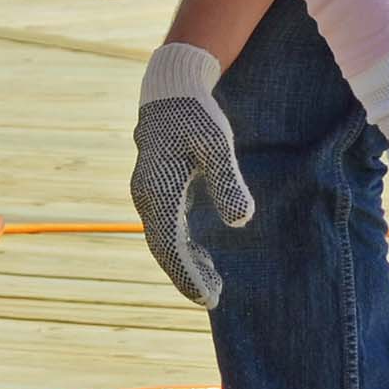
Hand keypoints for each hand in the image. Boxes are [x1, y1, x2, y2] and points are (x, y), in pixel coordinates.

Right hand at [130, 42, 254, 306]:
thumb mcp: (217, 145)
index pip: (171, 245)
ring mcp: (149, 193)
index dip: (188, 275)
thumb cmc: (196, 114)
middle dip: (187, 275)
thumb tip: (240, 222)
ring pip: (165, 239)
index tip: (208, 298)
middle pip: (164, 248)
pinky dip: (184, 245)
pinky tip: (203, 255)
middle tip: (214, 299)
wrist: (171, 88)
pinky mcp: (158, 187)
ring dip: (186, 262)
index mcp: (159, 191)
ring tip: (212, 284)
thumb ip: (228, 183)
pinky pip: (167, 226)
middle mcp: (148, 197)